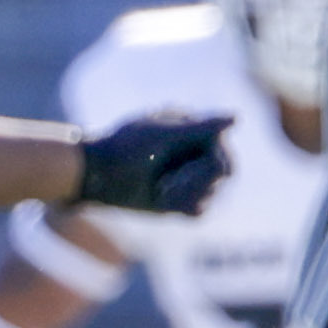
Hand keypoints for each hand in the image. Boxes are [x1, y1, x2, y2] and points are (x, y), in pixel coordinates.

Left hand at [76, 113, 232, 215]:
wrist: (91, 175)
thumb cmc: (122, 148)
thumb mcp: (161, 136)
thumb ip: (200, 128)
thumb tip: (236, 117)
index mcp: (193, 132)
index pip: (224, 155)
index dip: (209, 169)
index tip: (182, 174)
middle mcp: (194, 153)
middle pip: (221, 177)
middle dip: (195, 182)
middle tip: (166, 185)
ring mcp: (187, 176)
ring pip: (211, 195)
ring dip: (187, 194)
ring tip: (160, 189)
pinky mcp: (178, 198)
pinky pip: (199, 210)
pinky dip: (183, 206)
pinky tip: (162, 199)